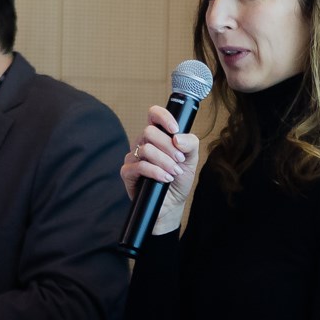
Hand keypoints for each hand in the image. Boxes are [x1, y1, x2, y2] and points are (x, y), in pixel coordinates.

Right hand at [119, 105, 200, 234]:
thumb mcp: (191, 159)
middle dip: (169, 147)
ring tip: (174, 173)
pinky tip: (165, 179)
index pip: (153, 114)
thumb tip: (177, 138)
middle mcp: (143, 143)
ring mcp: (133, 157)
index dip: (163, 117)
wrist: (172, 204)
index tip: (175, 129)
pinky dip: (155, 172)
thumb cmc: (179, 180)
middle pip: (150, 132)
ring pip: (146, 149)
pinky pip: (139, 166)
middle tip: (180, 160)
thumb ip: (190, 144)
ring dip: (165, 162)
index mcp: (157, 136)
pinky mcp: (127, 172)